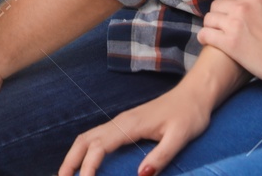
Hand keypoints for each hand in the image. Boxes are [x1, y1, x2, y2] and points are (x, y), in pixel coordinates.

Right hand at [59, 87, 214, 175]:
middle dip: (70, 161)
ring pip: (87, 137)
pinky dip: (84, 150)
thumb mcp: (180, 137)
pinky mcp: (125, 125)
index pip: (99, 146)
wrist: (195, 95)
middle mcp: (120, 122)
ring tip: (66, 174)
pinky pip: (97, 137)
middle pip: (84, 140)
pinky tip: (86, 162)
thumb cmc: (189, 115)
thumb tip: (141, 175)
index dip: (88, 166)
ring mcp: (121, 122)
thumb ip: (161, 156)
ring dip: (74, 155)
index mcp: (130, 125)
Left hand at [197, 0, 261, 88]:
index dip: (231, 1)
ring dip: (212, 24)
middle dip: (221, 12)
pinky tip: (209, 40)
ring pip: (209, 18)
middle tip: (226, 23)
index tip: (234, 12)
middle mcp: (241, 7)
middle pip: (217, 4)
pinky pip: (206, 34)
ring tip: (217, 31)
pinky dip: (204, 36)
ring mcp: (233, 25)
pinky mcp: (229, 43)